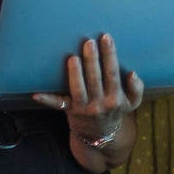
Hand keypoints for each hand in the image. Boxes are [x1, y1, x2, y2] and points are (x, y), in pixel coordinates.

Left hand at [33, 33, 142, 147]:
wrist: (100, 136)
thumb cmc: (116, 111)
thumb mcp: (132, 103)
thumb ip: (137, 88)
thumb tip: (132, 73)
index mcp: (115, 98)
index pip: (112, 73)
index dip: (110, 55)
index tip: (106, 38)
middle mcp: (99, 104)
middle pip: (95, 79)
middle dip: (92, 59)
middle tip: (89, 42)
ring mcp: (83, 108)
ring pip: (78, 89)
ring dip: (75, 74)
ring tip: (73, 58)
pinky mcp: (69, 111)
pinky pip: (57, 105)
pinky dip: (47, 100)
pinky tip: (36, 94)